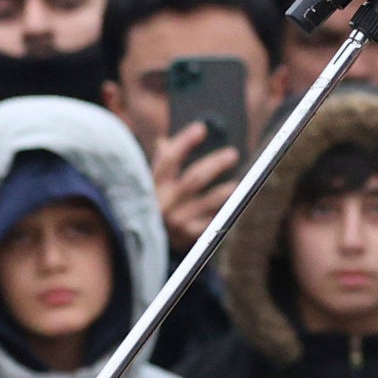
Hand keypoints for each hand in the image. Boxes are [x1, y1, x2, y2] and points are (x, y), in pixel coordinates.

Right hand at [150, 123, 243, 255]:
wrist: (142, 249)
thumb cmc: (152, 208)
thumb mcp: (150, 187)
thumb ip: (159, 166)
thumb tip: (163, 142)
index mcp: (152, 186)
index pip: (169, 159)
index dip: (185, 141)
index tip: (201, 128)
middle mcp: (164, 203)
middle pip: (194, 178)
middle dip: (215, 163)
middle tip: (232, 154)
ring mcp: (177, 220)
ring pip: (208, 201)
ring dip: (224, 191)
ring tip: (236, 184)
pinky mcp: (189, 235)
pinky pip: (212, 222)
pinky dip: (223, 212)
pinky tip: (233, 206)